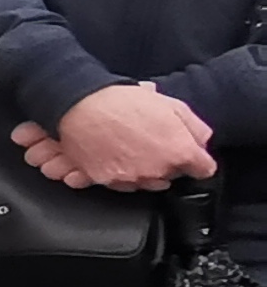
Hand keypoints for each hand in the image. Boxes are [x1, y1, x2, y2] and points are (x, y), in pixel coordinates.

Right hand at [18, 83, 217, 189]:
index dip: (198, 161)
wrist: (81, 104)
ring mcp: (131, 178)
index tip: (192, 157)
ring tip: (130, 148)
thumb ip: (195, 127)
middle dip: (167, 163)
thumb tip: (202, 141)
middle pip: (172, 177)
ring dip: (143, 170)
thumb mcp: (172, 105)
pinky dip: (119, 173)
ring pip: (146, 183)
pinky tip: (113, 155)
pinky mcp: (106, 180)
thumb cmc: (124, 102)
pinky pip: (119, 183)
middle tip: (152, 143)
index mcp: (179, 151)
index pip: (204, 169)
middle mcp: (157, 170)